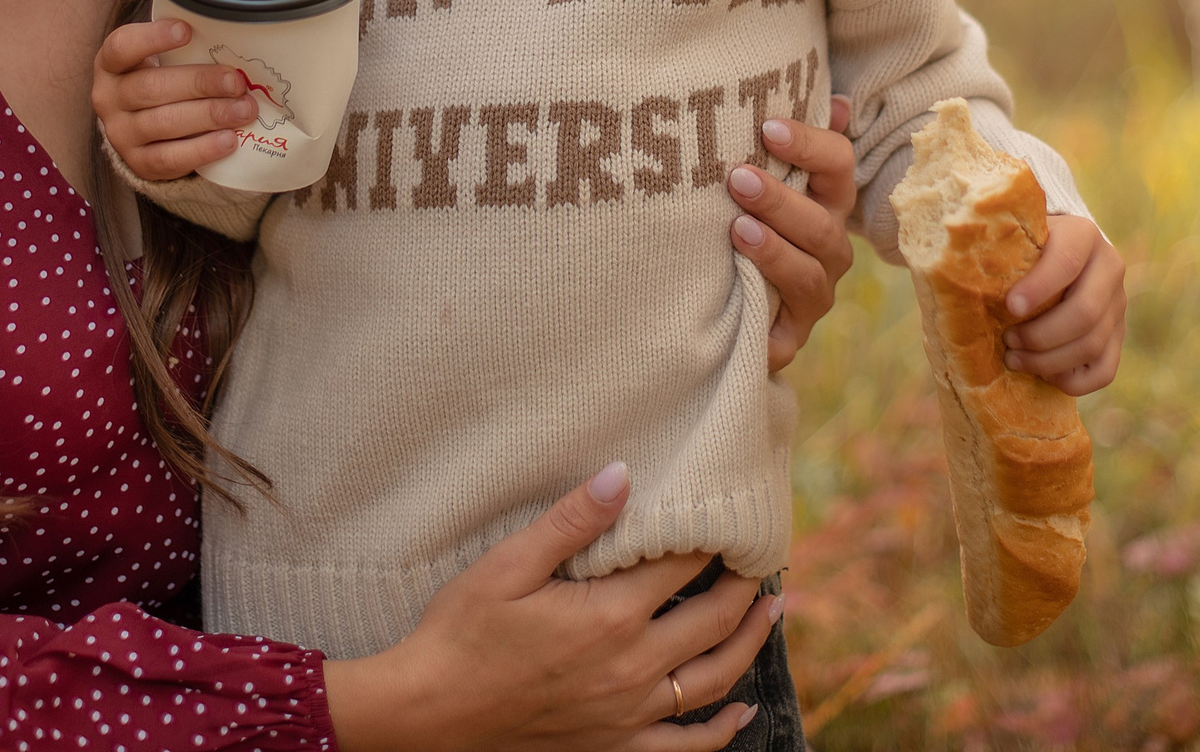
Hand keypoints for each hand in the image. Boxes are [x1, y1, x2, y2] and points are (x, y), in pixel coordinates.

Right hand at [90, 19, 255, 179]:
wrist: (145, 131)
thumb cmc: (162, 82)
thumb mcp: (163, 60)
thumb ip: (186, 50)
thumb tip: (235, 37)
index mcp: (111, 64)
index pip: (122, 47)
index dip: (152, 38)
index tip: (186, 31)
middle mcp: (108, 98)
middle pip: (151, 88)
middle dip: (199, 83)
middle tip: (236, 82)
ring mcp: (120, 134)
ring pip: (164, 123)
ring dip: (209, 115)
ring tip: (244, 110)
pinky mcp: (138, 163)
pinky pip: (170, 158)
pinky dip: (203, 149)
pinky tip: (229, 140)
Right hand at [324, 464, 775, 750]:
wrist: (431, 712)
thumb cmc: (462, 632)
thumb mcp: (508, 566)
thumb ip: (571, 522)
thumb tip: (623, 476)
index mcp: (609, 615)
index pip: (681, 566)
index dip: (711, 539)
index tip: (729, 516)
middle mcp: (631, 667)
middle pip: (712, 619)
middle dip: (742, 585)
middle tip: (761, 558)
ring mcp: (628, 712)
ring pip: (713, 679)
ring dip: (748, 642)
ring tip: (768, 612)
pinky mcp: (614, 745)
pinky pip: (685, 746)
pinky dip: (721, 730)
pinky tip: (741, 713)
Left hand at [725, 95, 856, 373]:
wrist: (736, 300)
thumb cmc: (754, 217)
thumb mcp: (770, 176)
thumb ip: (798, 141)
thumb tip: (840, 101)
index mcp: (830, 199)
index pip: (839, 165)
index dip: (810, 145)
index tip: (767, 128)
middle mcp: (830, 246)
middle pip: (821, 222)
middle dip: (779, 199)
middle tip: (737, 177)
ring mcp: (815, 293)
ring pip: (808, 273)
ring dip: (773, 250)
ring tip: (736, 228)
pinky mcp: (789, 337)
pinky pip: (784, 331)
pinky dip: (765, 313)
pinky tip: (739, 289)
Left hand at [1001, 214, 1126, 394]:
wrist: (1059, 251)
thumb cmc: (1022, 246)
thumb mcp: (1015, 236)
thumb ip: (996, 246)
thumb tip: (949, 271)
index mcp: (1082, 234)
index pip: (1066, 262)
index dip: (1038, 288)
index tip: (1009, 307)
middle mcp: (1109, 267)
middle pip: (1085, 313)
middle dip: (1041, 335)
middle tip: (1007, 341)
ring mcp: (1118, 304)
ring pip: (1093, 345)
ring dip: (1049, 361)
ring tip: (1015, 359)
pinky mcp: (1118, 335)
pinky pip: (1104, 371)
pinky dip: (1072, 381)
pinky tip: (1043, 374)